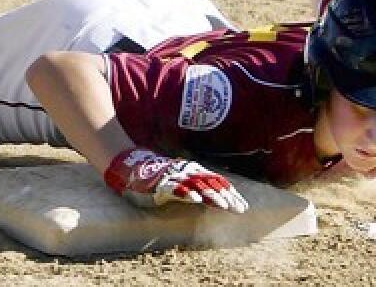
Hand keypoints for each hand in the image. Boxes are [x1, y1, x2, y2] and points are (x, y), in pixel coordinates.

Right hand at [104, 147, 247, 212]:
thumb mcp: (181, 182)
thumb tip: (217, 199)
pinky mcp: (161, 184)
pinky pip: (175, 188)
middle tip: (240, 209)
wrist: (132, 166)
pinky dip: (186, 193)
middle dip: (227, 197)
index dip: (231, 194)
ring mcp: (174, 177)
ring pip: (196, 185)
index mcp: (194, 172)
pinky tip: (196, 200)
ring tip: (224, 205)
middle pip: (211, 184)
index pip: (216, 182)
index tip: (243, 206)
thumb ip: (196, 188)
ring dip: (211, 195)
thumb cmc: (158, 177)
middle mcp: (186, 173)